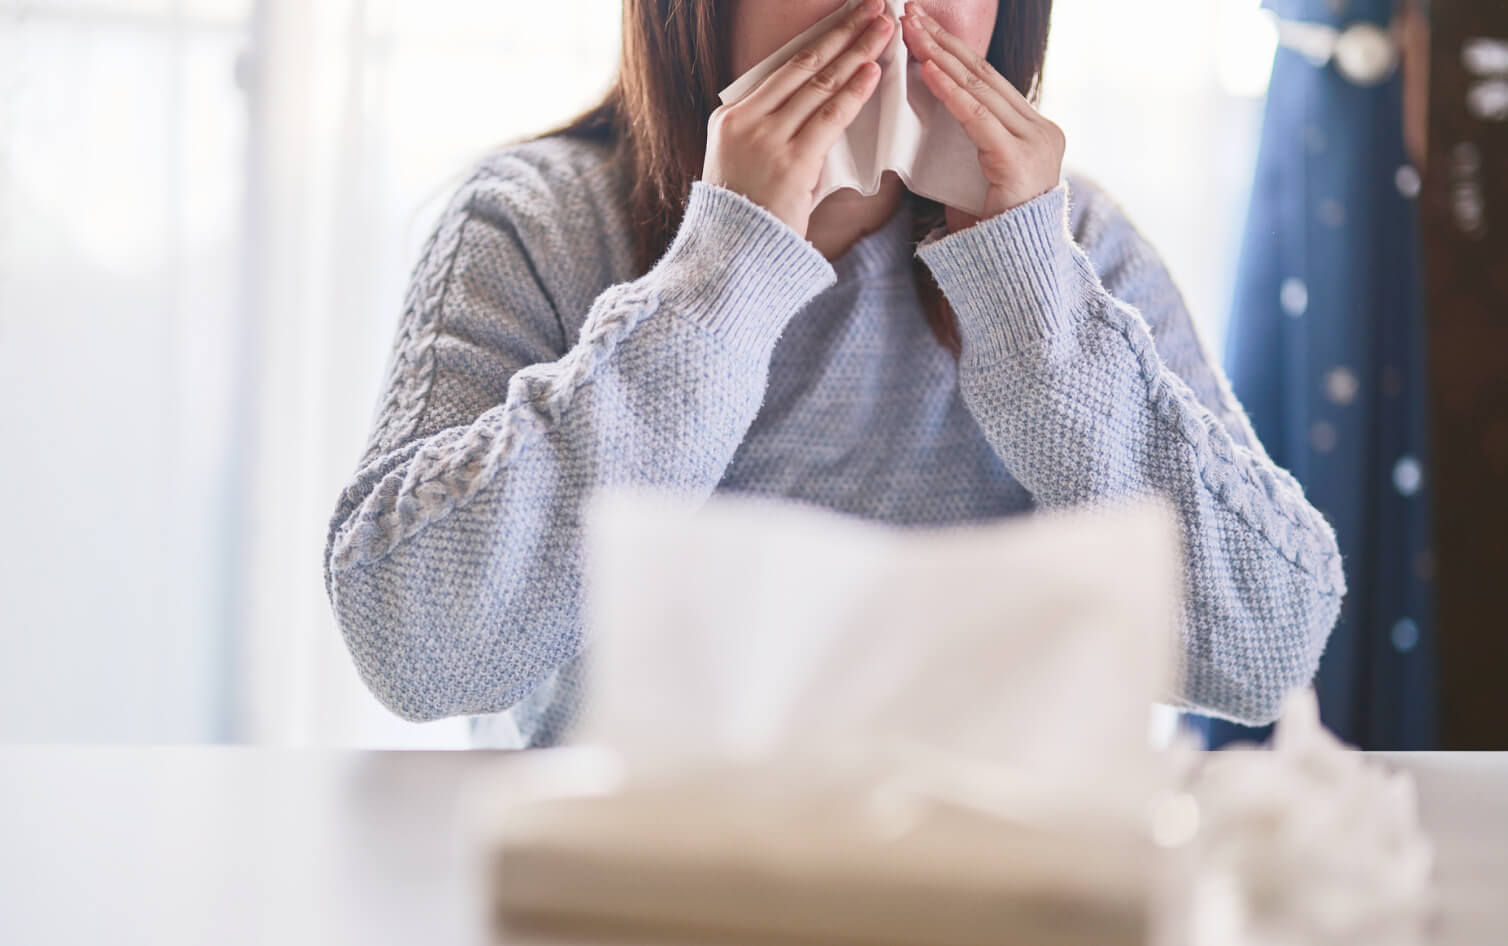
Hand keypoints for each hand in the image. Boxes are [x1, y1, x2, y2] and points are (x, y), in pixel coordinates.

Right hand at [702, 0, 894, 237]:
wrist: (730, 258)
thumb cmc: (744, 219)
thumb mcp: (742, 167)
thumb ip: (770, 137)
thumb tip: (810, 115)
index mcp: (730, 117)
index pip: (783, 69)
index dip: (820, 40)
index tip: (844, 20)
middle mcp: (746, 119)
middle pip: (804, 64)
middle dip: (843, 31)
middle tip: (872, 7)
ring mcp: (767, 138)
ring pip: (820, 84)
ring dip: (857, 52)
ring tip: (883, 28)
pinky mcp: (791, 161)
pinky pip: (829, 117)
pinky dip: (854, 92)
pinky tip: (874, 71)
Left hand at [900, 2, 1065, 232]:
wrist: (1013, 275)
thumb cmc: (987, 234)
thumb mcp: (975, 176)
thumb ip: (966, 143)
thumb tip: (930, 110)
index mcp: (1034, 132)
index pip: (986, 82)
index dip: (953, 51)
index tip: (920, 28)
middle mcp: (1042, 131)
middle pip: (983, 76)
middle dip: (943, 42)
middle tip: (910, 14)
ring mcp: (1035, 143)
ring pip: (979, 89)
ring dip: (940, 56)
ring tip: (910, 31)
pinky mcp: (1019, 159)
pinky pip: (976, 117)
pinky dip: (949, 91)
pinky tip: (927, 69)